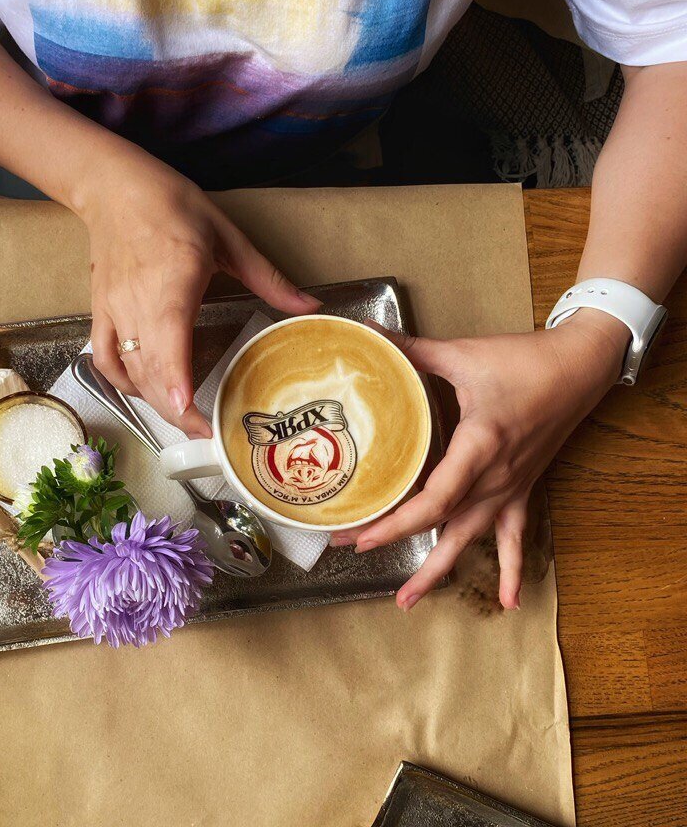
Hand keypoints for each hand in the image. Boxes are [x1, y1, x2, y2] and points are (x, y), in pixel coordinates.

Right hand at [79, 153, 319, 435]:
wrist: (113, 186)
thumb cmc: (171, 205)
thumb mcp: (228, 238)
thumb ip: (269, 278)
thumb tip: (310, 306)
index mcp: (172, 287)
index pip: (169, 351)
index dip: (177, 391)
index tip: (196, 417)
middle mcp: (137, 306)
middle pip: (150, 375)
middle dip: (176, 412)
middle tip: (206, 433)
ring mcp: (114, 311)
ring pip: (128, 372)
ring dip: (154, 402)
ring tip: (183, 418)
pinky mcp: (99, 310)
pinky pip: (104, 358)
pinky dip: (122, 382)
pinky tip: (143, 392)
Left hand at [330, 310, 629, 610]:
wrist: (580, 366)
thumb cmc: (524, 361)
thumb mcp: (462, 353)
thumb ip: (411, 350)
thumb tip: (368, 335)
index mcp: (478, 446)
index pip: (433, 500)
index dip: (395, 523)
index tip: (360, 535)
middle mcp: (495, 477)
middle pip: (444, 527)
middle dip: (398, 545)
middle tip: (356, 555)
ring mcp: (511, 487)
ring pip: (472, 539)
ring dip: (440, 571)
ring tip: (409, 602)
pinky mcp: (523, 487)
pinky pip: (515, 536)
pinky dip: (509, 569)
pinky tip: (508, 601)